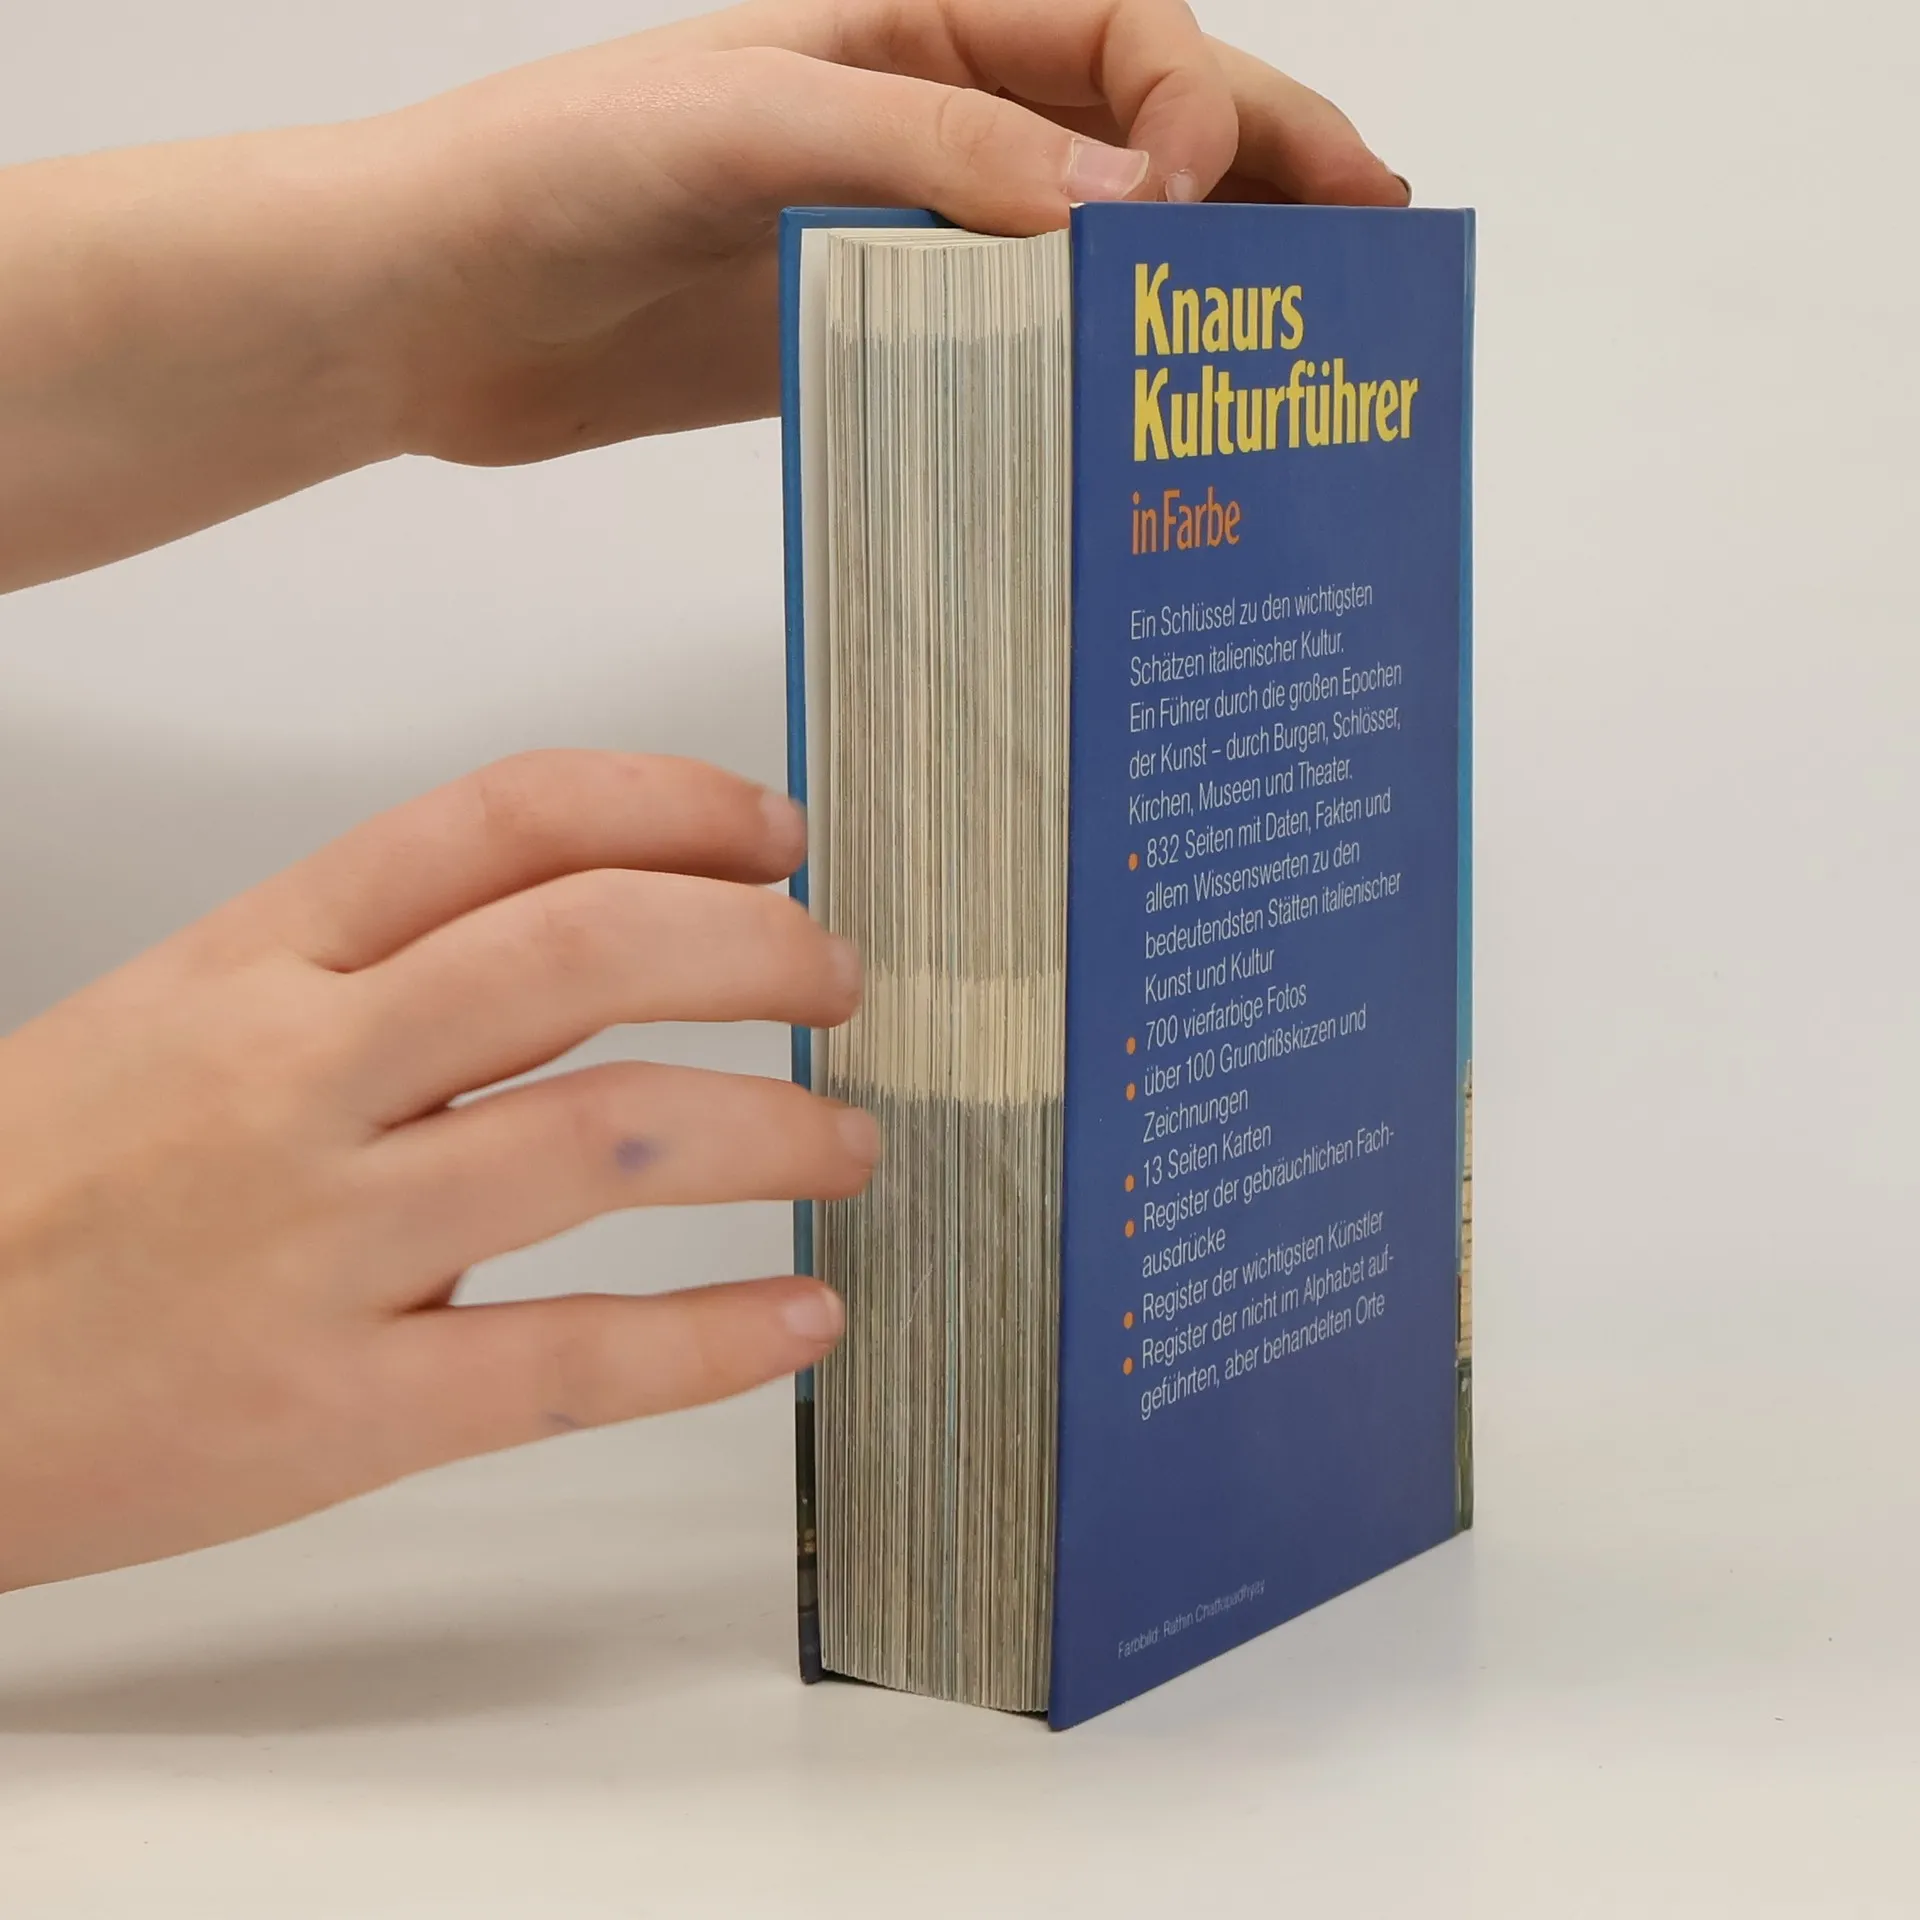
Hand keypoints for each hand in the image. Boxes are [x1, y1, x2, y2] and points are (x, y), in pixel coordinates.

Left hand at [0, 0, 1406, 587]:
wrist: (437, 302)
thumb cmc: (554, 172)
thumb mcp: (747, 124)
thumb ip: (936, 151)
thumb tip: (1129, 205)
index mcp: (915, 24)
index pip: (1120, 43)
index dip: (1197, 110)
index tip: (1208, 205)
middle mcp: (927, 122)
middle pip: (1140, 133)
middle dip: (1265, 172)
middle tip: (1377, 227)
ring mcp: (903, 235)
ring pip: (1091, 247)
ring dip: (1193, 285)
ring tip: (1288, 333)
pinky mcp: (863, 336)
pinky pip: (1007, 347)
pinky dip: (1081, 374)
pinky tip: (1139, 416)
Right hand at [0, 752, 870, 1590]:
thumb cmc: (33, 1196)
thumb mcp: (169, 1018)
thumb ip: (357, 970)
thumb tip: (573, 934)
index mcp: (258, 960)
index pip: (502, 823)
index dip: (670, 807)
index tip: (775, 835)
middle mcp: (298, 1074)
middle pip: (583, 952)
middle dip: (755, 952)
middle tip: (837, 981)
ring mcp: (319, 1240)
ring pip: (603, 1138)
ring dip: (772, 1133)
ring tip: (848, 1144)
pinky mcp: (331, 1406)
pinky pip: (564, 1359)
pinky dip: (711, 1339)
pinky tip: (804, 1318)